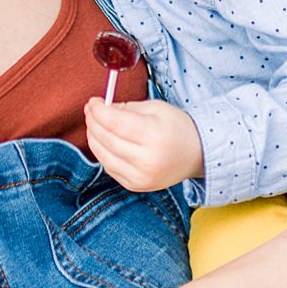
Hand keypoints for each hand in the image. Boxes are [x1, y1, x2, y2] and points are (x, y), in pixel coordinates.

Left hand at [85, 96, 204, 192]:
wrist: (197, 154)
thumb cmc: (177, 127)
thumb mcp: (155, 108)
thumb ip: (126, 107)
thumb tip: (99, 108)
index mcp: (153, 135)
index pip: (114, 122)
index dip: (98, 111)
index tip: (92, 101)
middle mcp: (146, 159)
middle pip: (106, 139)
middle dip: (93, 122)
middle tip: (90, 110)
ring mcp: (141, 176)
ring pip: (103, 156)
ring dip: (94, 138)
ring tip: (94, 125)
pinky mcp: (136, 185)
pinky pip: (110, 168)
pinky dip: (103, 154)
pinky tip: (105, 142)